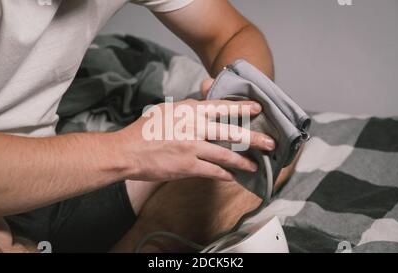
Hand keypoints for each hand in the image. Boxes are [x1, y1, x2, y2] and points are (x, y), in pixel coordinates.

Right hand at [110, 98, 275, 182]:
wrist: (126, 151)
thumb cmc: (144, 130)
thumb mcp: (166, 110)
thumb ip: (187, 106)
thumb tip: (203, 101)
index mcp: (189, 110)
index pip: (222, 107)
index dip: (242, 108)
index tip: (258, 108)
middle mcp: (194, 126)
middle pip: (231, 132)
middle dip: (254, 138)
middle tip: (270, 143)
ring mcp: (192, 147)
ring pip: (226, 154)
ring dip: (244, 161)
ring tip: (255, 166)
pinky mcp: (187, 166)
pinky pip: (213, 171)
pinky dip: (225, 175)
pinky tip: (233, 178)